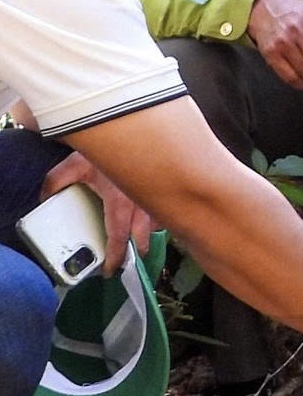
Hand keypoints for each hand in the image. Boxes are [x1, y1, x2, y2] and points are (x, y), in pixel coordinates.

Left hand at [43, 151, 156, 275]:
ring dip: (150, 232)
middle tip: (132, 259)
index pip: (118, 236)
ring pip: (157, 222)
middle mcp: (141, 202)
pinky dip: (159, 213)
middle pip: (143, 236)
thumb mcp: (74, 164)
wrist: (128, 126)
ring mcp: (154, 194)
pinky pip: (164, 206)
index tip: (109, 269)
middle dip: (139, 250)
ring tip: (143, 239)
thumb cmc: (106, 146)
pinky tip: (154, 215)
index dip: (114, 256)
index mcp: (120, 202)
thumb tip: (44, 198)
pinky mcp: (161, 186)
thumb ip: (56, 182)